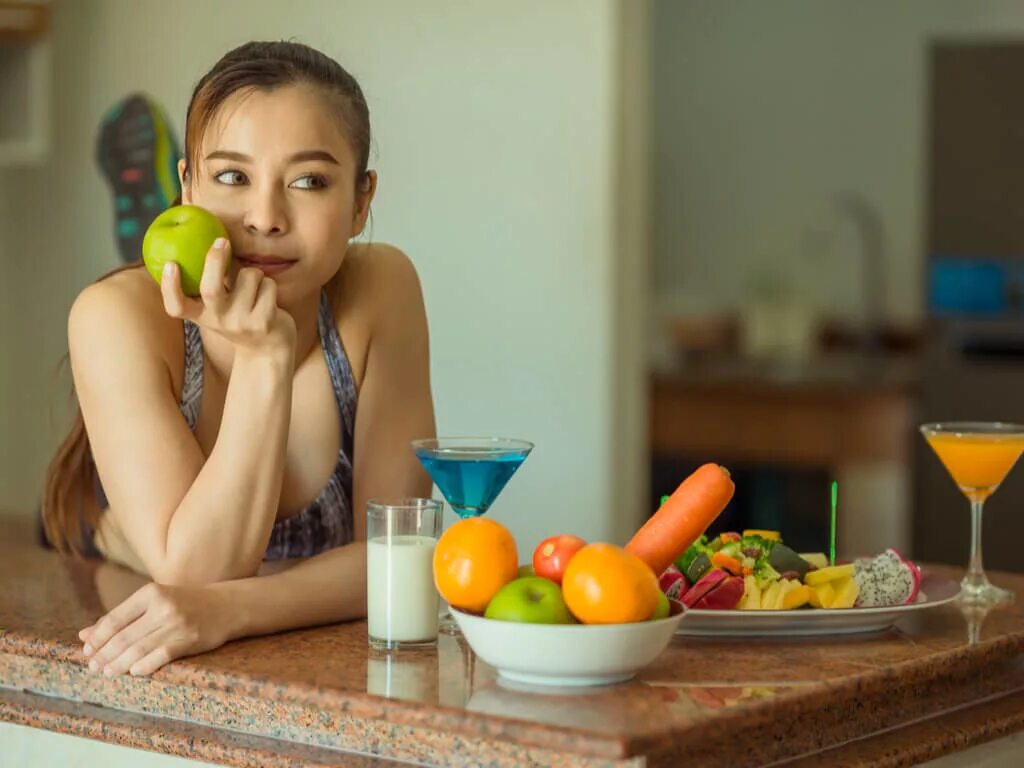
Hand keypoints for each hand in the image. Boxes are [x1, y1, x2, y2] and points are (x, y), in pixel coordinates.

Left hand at [79, 582, 233, 675]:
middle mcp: (163, 606)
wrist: (226, 605)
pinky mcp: (190, 640)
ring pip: (138, 649)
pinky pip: (161, 656)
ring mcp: (177, 624)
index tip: (86, 651)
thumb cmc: (184, 604)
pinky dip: (144, 666)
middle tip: (92, 667)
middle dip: (103, 655)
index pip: (114, 619)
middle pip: (123, 637)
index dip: (96, 638)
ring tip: (107, 672)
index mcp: (151, 593)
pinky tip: (133, 672)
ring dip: (118, 664)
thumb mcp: (154, 602)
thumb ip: (122, 617)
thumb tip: (84, 635)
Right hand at [161, 238, 296, 356]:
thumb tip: (207, 242)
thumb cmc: (242, 317)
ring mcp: (241, 323)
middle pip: (210, 289)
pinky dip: (270, 285)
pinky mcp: (264, 322)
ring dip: (255, 274)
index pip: (177, 307)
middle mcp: (218, 321)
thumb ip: (213, 283)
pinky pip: (268, 285)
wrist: (268, 351)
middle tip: (221, 241)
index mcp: (202, 315)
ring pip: (249, 276)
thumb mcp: (221, 307)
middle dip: (215, 261)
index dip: (170, 287)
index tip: (170, 264)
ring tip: (256, 289)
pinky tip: (269, 300)